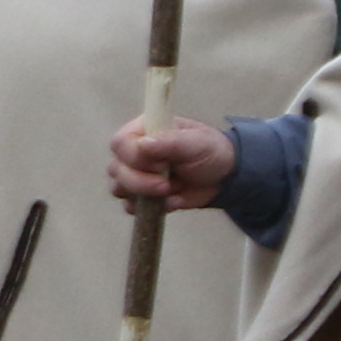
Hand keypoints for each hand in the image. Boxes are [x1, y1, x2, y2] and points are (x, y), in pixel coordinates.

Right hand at [107, 117, 234, 210]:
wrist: (225, 177)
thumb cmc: (210, 151)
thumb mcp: (197, 142)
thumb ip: (171, 142)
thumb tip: (142, 145)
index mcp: (143, 132)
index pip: (120, 143)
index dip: (135, 157)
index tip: (162, 164)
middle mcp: (133, 153)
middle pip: (116, 169)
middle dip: (140, 181)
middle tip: (166, 185)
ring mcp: (134, 175)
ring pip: (118, 189)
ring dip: (143, 194)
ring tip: (170, 190)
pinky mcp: (139, 196)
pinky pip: (129, 206)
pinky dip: (147, 208)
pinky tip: (168, 201)